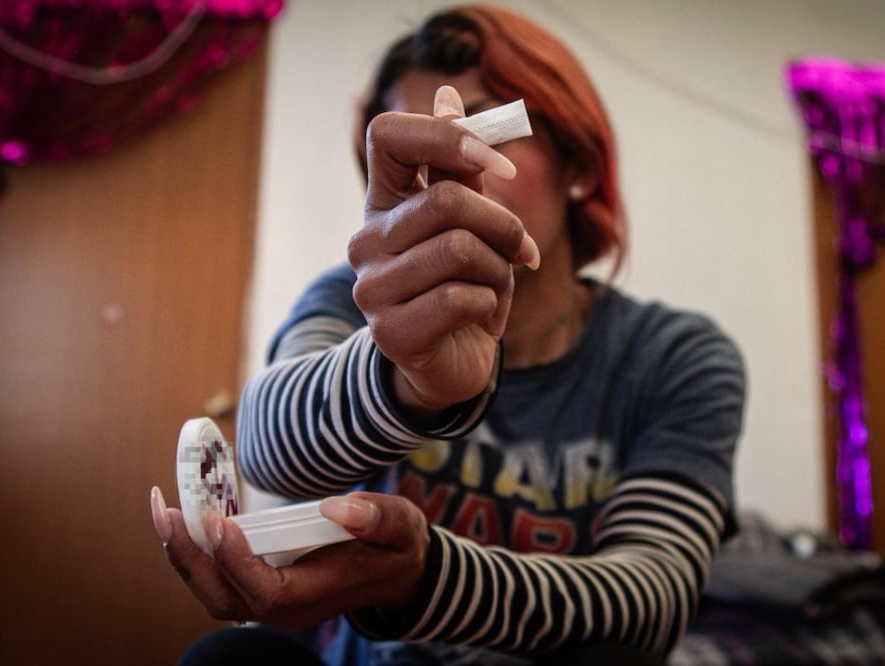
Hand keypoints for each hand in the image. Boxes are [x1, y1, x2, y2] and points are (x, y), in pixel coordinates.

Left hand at [151, 486, 430, 629]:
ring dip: (184, 554)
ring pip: (214, 591)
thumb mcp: (401, 526)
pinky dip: (197, 550)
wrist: (397, 572)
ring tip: (164, 511)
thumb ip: (377, 518)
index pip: (266, 593)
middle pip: (224, 598)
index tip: (221, 522)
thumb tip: (338, 507)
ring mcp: (271, 601)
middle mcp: (286, 607)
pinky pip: (219, 577)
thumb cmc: (397, 548)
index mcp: (317, 595)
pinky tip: (185, 517)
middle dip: (190, 558)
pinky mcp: (262, 585)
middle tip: (168, 512)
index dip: (238, 563)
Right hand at [348, 86, 538, 416]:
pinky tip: (481, 318)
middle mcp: (365, 240)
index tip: (497, 165)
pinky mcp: (391, 333)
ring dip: (500, 271)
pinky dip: (491, 306)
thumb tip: (449, 94)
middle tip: (519, 251)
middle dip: (503, 225)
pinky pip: (464, 298)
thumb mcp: (468, 221)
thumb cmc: (462, 284)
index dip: (447, 137)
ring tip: (494, 288)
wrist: (450, 363)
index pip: (389, 135)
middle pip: (449, 200)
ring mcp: (371, 289)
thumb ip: (461, 165)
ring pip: (461, 250)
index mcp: (383, 202)